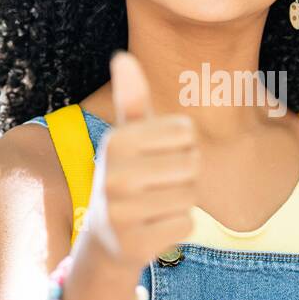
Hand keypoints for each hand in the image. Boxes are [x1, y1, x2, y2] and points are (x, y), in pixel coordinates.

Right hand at [78, 50, 200, 273]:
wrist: (106, 239)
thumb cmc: (128, 177)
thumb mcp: (128, 137)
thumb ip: (132, 98)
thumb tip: (122, 55)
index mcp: (115, 140)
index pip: (186, 131)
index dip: (182, 145)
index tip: (157, 157)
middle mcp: (113, 175)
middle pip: (192, 163)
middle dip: (184, 175)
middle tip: (157, 185)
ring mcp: (121, 212)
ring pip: (191, 195)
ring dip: (181, 202)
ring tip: (154, 205)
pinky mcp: (135, 243)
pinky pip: (186, 224)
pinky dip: (178, 227)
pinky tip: (153, 228)